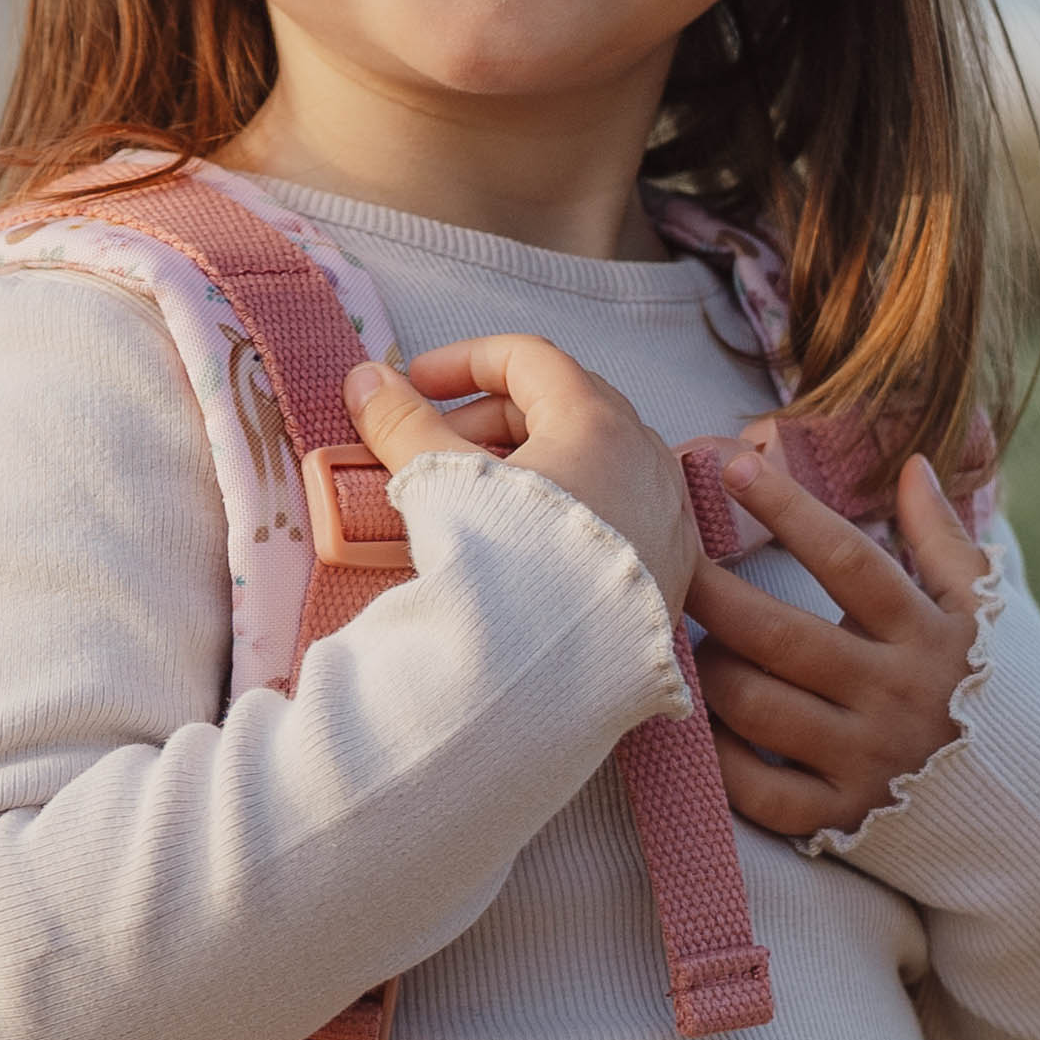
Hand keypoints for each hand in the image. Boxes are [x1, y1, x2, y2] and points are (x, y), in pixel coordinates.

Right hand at [343, 340, 698, 616]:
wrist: (554, 681)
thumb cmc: (502, 569)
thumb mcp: (442, 486)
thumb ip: (402, 426)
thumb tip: (365, 379)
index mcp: (598, 422)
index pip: (528, 358)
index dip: (461, 361)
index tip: (414, 385)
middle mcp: (648, 457)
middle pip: (565, 405)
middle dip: (491, 419)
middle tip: (435, 450)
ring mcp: (670, 514)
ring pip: (599, 459)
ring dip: (534, 463)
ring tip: (479, 502)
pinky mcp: (674, 570)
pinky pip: (625, 512)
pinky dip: (575, 508)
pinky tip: (532, 544)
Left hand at [688, 442, 989, 841]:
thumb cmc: (1002, 694)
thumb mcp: (987, 613)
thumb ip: (945, 539)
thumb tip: (915, 464)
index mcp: (928, 635)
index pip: (847, 559)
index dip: (788, 509)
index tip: (733, 467)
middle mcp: (895, 697)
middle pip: (780, 636)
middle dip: (713, 594)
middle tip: (668, 565)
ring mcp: (867, 762)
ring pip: (757, 707)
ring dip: (711, 670)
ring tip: (693, 646)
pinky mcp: (843, 819)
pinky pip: (759, 791)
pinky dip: (718, 756)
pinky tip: (701, 721)